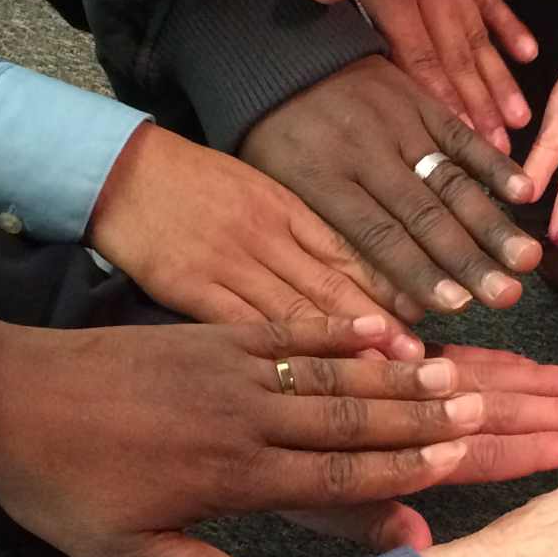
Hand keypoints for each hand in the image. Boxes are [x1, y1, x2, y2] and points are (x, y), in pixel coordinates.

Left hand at [0, 317, 557, 556]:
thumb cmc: (61, 486)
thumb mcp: (124, 551)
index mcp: (230, 473)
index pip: (334, 473)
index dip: (401, 467)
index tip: (459, 459)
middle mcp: (245, 415)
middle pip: (354, 419)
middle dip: (427, 417)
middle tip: (491, 410)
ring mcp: (230, 367)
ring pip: (333, 375)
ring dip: (401, 376)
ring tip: (461, 372)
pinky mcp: (210, 337)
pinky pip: (289, 329)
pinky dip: (341, 328)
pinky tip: (386, 326)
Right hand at [86, 123, 420, 354]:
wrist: (120, 170)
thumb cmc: (194, 184)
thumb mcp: (263, 191)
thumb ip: (310, 230)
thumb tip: (363, 276)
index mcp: (288, 209)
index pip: (354, 253)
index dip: (395, 289)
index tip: (436, 320)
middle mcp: (269, 237)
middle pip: (338, 288)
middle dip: (387, 330)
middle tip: (431, 370)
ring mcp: (231, 263)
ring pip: (300, 311)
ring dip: (345, 351)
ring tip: (392, 385)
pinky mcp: (193, 288)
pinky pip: (247, 325)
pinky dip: (283, 355)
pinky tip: (312, 385)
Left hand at [238, 56, 541, 318]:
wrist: (277, 59)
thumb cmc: (274, 143)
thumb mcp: (277, 192)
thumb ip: (324, 240)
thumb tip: (378, 305)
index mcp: (321, 180)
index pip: (377, 236)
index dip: (418, 273)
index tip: (456, 307)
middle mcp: (364, 152)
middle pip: (424, 214)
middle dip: (469, 259)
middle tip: (506, 295)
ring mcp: (397, 122)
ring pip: (450, 179)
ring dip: (493, 222)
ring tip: (527, 259)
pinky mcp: (419, 99)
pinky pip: (461, 134)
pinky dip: (495, 163)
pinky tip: (525, 192)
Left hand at [295, 0, 536, 147]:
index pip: (419, 57)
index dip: (441, 103)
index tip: (461, 142)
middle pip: (457, 58)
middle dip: (477, 109)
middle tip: (500, 155)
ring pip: (479, 37)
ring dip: (499, 82)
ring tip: (517, 122)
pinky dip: (509, 28)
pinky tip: (526, 55)